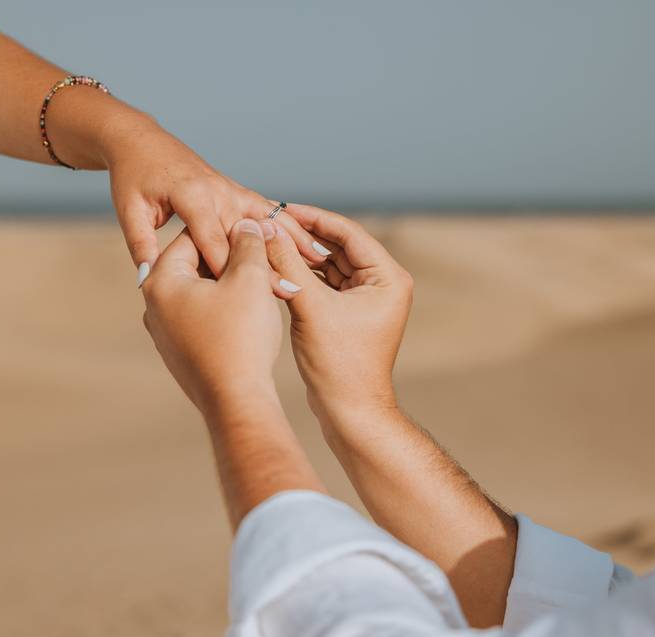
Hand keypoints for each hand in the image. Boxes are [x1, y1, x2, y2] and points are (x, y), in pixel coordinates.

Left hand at [101, 121, 329, 277]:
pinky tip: (310, 242)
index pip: (216, 242)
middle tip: (298, 290)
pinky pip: (268, 209)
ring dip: (295, 239)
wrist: (141, 141)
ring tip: (321, 262)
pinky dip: (289, 225)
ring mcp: (231, 189)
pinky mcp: (236, 190)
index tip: (253, 296)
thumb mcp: (129, 211)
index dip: (235, 272)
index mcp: (193, 196)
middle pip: (251, 235)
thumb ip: (141, 245)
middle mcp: (218, 190)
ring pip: (268, 218)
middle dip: (273, 262)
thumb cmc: (133, 177)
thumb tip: (145, 280)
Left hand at [140, 218, 285, 414]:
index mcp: (161, 282)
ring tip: (264, 282)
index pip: (192, 236)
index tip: (254, 228)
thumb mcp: (249, 279)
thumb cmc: (241, 338)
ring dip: (231, 284)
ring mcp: (165, 334)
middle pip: (195, 265)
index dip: (227, 228)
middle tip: (263, 254)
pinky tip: (253, 312)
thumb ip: (248, 243)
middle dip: (230, 258)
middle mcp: (154, 307)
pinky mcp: (181, 354)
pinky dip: (226, 310)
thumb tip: (247, 224)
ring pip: (201, 293)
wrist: (238, 403)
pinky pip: (203, 319)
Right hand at [261, 204, 413, 420]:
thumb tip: (266, 228)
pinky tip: (276, 266)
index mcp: (389, 277)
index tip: (282, 208)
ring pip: (329, 264)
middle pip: (338, 246)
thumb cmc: (339, 365)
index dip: (313, 218)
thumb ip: (289, 263)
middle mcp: (383, 284)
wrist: (349, 412)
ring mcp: (367, 299)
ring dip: (300, 254)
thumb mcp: (310, 307)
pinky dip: (302, 275)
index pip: (348, 233)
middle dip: (303, 235)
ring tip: (268, 241)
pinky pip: (324, 283)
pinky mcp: (349, 313)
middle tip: (269, 222)